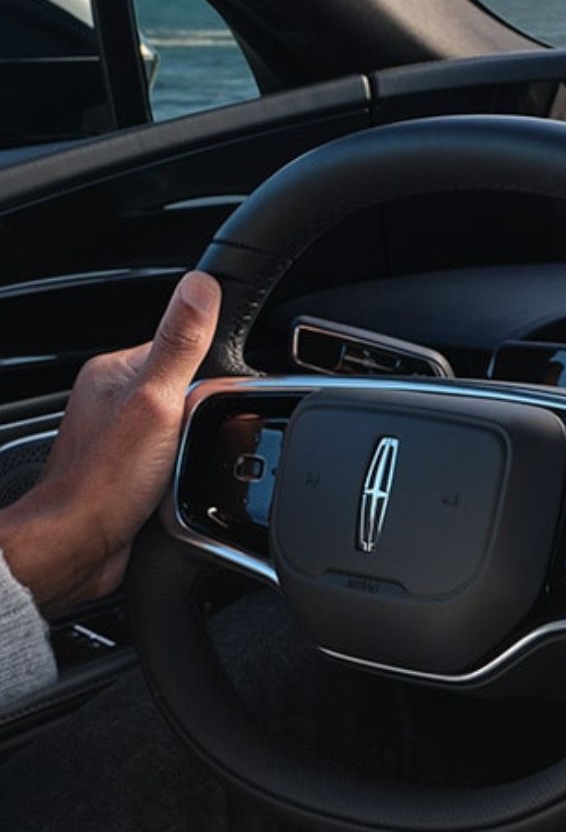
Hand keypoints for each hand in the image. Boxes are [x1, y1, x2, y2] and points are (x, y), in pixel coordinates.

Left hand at [0, 272, 219, 614]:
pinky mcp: (132, 469)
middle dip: (208, 414)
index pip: (184, 349)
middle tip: (200, 439)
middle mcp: (114, 398)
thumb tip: (201, 286)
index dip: (212, 371)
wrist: (78, 546)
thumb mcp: (157, 401)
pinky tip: (184, 482)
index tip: (219, 396)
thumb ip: (180, 343)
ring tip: (188, 465)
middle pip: (190, 390)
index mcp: (116, 371)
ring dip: (199, 445)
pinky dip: (188, 469)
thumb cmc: (105, 480)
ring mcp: (122, 436)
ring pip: (186, 426)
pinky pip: (176, 457)